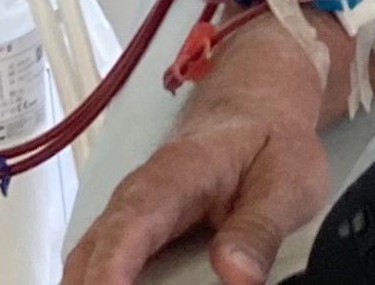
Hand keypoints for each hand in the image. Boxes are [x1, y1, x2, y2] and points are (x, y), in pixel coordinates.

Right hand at [62, 26, 333, 284]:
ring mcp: (129, 217)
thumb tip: (236, 277)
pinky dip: (104, 283)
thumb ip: (259, 230)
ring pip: (87, 262)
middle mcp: (136, 198)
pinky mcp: (133, 235)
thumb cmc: (270, 140)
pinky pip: (102, 265)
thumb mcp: (287, 183)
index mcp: (173, 179)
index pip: (129, 229)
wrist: (257, 107)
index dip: (112, 271)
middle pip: (90, 255)